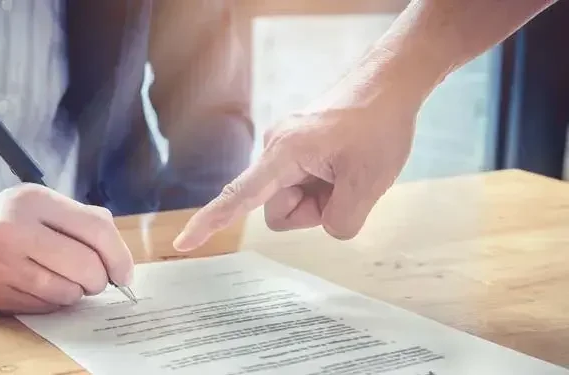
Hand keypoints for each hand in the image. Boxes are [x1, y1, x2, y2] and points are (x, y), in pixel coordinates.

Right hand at [0, 185, 133, 312]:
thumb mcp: (34, 203)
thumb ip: (78, 219)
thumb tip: (119, 254)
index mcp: (34, 199)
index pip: (97, 229)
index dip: (119, 256)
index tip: (124, 273)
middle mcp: (16, 228)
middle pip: (86, 265)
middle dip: (99, 280)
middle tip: (95, 280)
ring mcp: (1, 262)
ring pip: (67, 291)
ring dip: (75, 292)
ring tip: (63, 280)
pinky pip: (44, 306)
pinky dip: (53, 301)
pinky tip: (41, 287)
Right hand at [173, 74, 421, 250]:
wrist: (390, 82)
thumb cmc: (379, 125)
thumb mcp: (370, 183)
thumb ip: (341, 221)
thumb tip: (326, 224)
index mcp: (284, 154)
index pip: (239, 196)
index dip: (210, 223)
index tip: (183, 243)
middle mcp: (275, 149)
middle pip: (278, 209)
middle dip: (312, 211)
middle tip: (347, 186)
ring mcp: (286, 149)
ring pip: (293, 199)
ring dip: (321, 199)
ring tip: (348, 171)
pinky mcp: (298, 148)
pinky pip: (302, 182)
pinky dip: (324, 185)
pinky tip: (345, 164)